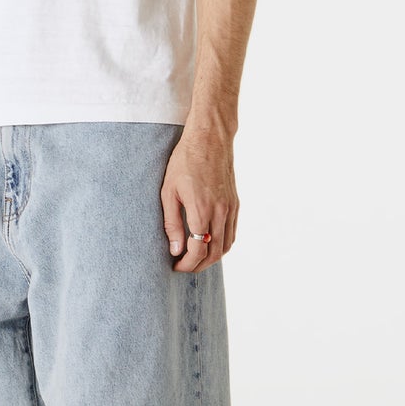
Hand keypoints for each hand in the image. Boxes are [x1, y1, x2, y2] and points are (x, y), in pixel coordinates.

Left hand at [161, 127, 236, 271]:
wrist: (209, 138)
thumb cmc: (184, 161)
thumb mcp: (168, 191)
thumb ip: (172, 223)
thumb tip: (176, 249)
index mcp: (202, 210)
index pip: (198, 250)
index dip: (186, 264)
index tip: (175, 266)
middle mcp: (220, 212)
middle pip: (214, 253)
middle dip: (198, 265)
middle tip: (183, 266)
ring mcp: (230, 208)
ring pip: (226, 246)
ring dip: (212, 257)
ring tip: (195, 258)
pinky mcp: (235, 203)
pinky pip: (232, 233)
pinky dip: (223, 245)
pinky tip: (210, 244)